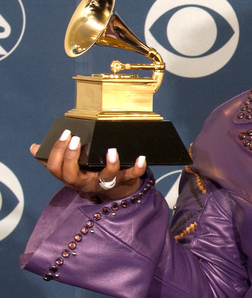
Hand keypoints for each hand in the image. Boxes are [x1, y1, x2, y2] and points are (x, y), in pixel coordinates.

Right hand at [30, 129, 146, 201]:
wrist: (117, 192)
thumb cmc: (92, 174)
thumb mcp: (73, 169)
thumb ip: (56, 159)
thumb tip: (35, 148)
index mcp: (72, 177)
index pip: (56, 169)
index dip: (57, 152)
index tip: (65, 134)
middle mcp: (87, 183)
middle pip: (72, 176)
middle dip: (71, 157)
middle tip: (75, 139)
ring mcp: (107, 183)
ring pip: (106, 177)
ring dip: (109, 164)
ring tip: (111, 150)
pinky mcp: (126, 181)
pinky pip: (132, 176)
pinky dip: (137, 167)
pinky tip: (141, 157)